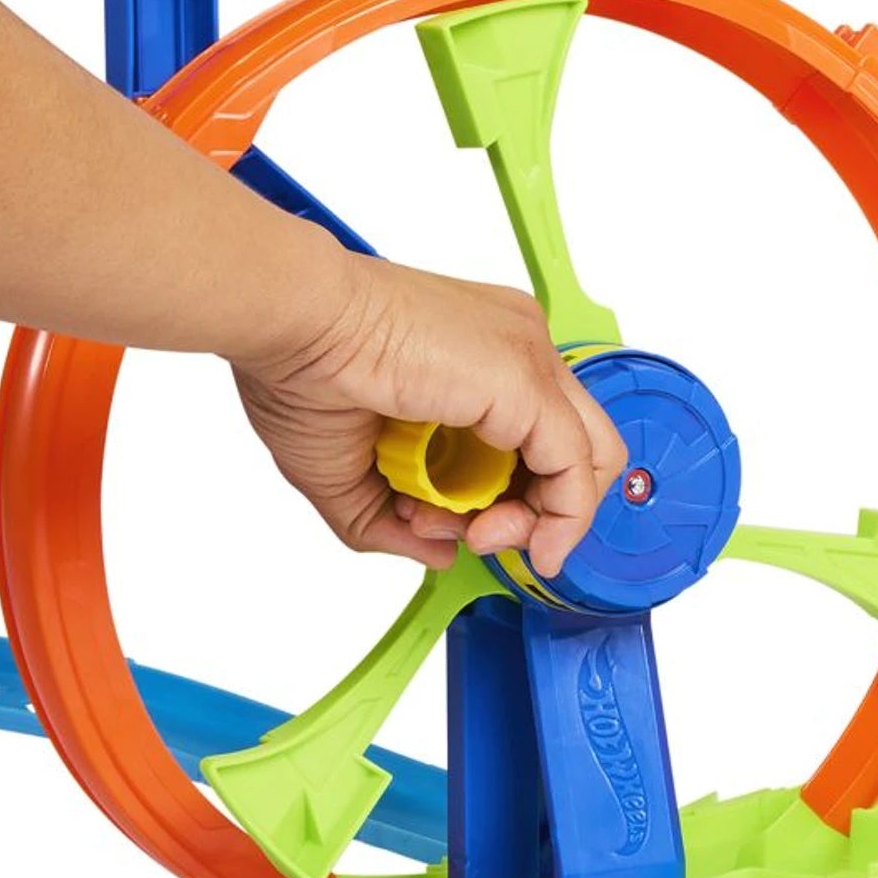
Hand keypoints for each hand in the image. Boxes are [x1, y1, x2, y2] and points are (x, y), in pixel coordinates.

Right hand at [233, 252, 626, 576]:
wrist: (289, 324)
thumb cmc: (302, 372)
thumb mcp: (354, 474)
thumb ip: (399, 523)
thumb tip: (442, 553)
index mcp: (484, 355)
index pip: (536, 439)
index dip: (504, 499)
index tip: (446, 524)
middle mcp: (516, 348)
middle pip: (577, 446)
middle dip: (534, 512)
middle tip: (474, 534)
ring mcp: (528, 358)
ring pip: (588, 457)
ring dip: (538, 520)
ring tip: (473, 532)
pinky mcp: (527, 382)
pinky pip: (575, 465)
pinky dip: (556, 515)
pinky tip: (504, 535)